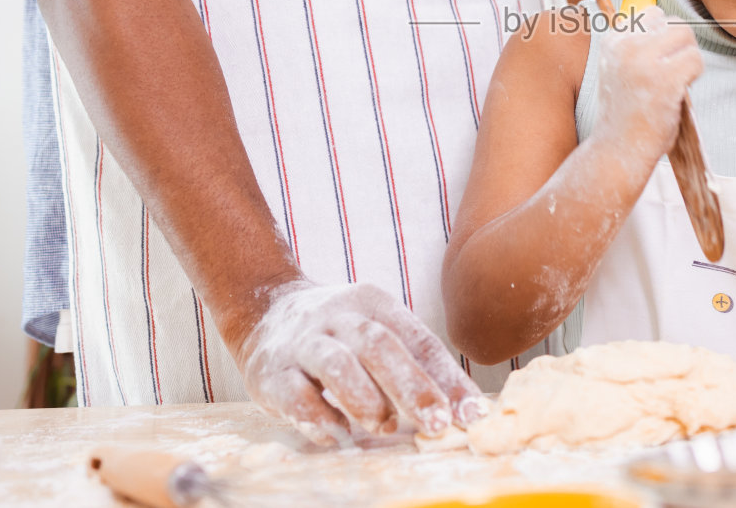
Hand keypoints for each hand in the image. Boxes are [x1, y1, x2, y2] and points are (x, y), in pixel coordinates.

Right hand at [237, 279, 486, 445]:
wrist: (264, 314)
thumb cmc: (338, 332)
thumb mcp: (375, 329)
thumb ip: (411, 362)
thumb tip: (457, 409)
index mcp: (372, 302)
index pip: (418, 338)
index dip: (447, 377)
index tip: (471, 412)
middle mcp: (337, 316)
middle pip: (380, 345)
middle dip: (413, 388)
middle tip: (436, 423)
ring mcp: (302, 342)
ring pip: (337, 364)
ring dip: (366, 400)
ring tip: (383, 425)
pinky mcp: (271, 372)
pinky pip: (296, 396)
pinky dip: (320, 419)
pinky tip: (337, 434)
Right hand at [589, 4, 703, 169]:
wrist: (617, 150)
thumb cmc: (625, 115)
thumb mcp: (620, 70)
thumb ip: (639, 46)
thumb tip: (670, 22)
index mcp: (612, 41)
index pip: (652, 14)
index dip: (663, 37)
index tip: (659, 61)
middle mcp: (626, 45)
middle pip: (673, 23)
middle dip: (680, 46)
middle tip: (671, 74)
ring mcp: (645, 60)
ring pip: (686, 36)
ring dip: (688, 59)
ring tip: (675, 83)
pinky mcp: (665, 78)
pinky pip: (696, 60)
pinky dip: (695, 76)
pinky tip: (678, 94)